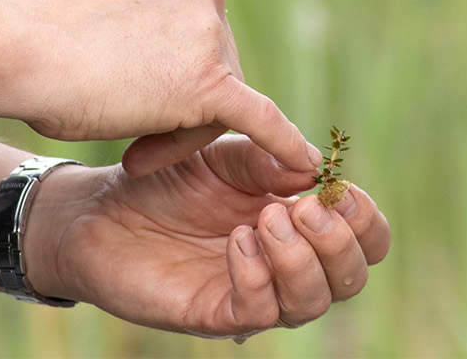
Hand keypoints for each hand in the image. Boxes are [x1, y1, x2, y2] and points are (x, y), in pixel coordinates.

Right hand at [0, 0, 315, 175]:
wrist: (19, 50)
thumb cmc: (40, 36)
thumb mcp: (99, 1)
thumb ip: (140, 15)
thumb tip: (145, 37)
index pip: (193, 31)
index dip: (161, 69)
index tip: (120, 86)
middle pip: (210, 64)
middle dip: (174, 103)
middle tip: (125, 129)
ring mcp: (210, 31)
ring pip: (215, 98)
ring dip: (177, 128)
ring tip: (128, 140)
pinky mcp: (210, 81)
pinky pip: (258, 117)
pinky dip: (282, 142)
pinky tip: (305, 163)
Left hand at [24, 135, 391, 337]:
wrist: (101, 206)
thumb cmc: (167, 178)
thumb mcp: (224, 152)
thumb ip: (270, 157)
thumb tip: (316, 170)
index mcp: (300, 223)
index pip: (364, 239)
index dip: (365, 220)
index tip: (338, 190)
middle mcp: (284, 265)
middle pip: (350, 278)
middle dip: (337, 243)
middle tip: (299, 208)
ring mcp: (251, 291)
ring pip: (310, 303)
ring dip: (299, 260)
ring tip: (265, 220)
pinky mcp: (213, 313)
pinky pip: (256, 312)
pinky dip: (256, 276)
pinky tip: (236, 241)